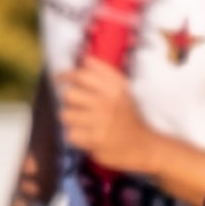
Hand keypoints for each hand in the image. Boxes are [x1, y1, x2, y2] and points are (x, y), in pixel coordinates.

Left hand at [56, 58, 151, 172]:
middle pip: (69, 95)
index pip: (81, 76)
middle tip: (79, 107)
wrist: (144, 146)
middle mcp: (107, 103)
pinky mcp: (95, 140)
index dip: (66, 76)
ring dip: (73, 121)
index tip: (60, 79)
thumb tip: (84, 59)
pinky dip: (77, 137)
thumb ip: (104, 73)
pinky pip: (71, 134)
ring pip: (66, 115)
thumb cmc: (129, 117)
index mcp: (114, 89)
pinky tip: (88, 136)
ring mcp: (101, 122)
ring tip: (85, 123)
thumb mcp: (123, 91)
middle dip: (71, 102)